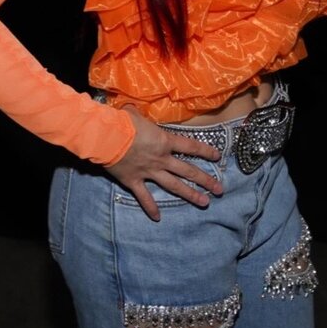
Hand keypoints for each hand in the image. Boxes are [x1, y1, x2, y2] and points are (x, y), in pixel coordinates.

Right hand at [107, 108, 223, 220]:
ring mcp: (149, 172)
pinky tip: (157, 218)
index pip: (190, 147)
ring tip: (204, 202)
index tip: (217, 157)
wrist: (107, 137)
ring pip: (174, 186)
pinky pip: (144, 197)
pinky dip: (150, 208)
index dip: (205, 151)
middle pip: (188, 171)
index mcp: (164, 141)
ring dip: (190, 195)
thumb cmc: (122, 122)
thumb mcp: (134, 113)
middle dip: (205, 180)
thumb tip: (134, 110)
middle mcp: (161, 159)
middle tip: (219, 189)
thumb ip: (140, 115)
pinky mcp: (134, 182)